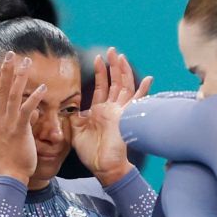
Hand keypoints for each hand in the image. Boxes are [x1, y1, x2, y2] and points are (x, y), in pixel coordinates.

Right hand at [0, 52, 46, 183]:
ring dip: (20, 77)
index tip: (5, 61)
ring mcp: (8, 123)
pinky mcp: (18, 130)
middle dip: (7, 69)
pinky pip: (26, 110)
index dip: (2, 76)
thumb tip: (35, 112)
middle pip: (3, 89)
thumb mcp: (17, 136)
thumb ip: (25, 121)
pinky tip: (43, 88)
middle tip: (11, 53)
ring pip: (13, 95)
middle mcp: (0, 118)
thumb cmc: (13, 158)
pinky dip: (34, 98)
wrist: (9, 174)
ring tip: (26, 62)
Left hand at [70, 47, 152, 185]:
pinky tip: (148, 79)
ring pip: (124, 87)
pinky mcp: (126, 117)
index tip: (98, 58)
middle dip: (113, 66)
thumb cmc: (91, 153)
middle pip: (115, 82)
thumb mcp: (76, 132)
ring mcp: (121, 112)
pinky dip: (143, 90)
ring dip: (123, 71)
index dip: (100, 73)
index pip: (102, 87)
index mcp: (100, 111)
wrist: (103, 166)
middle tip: (111, 50)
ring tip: (121, 56)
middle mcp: (112, 109)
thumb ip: (74, 117)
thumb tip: (67, 107)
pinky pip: (137, 102)